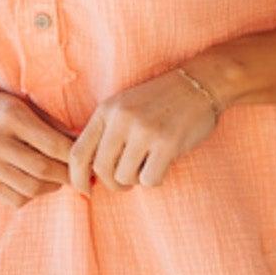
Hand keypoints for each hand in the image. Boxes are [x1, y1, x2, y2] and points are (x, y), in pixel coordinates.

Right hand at [0, 88, 74, 208]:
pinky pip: (16, 199)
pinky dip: (33, 195)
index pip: (53, 145)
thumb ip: (54, 126)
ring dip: (52, 187)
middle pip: (43, 170)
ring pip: (31, 188)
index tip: (88, 160)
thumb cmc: (0, 109)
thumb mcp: (26, 106)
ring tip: (59, 178)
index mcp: (10, 117)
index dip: (76, 157)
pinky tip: (37, 183)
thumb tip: (86, 145)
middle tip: (79, 175)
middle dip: (67, 175)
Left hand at [66, 66, 221, 197]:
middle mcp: (121, 119)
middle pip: (101, 170)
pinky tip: (162, 164)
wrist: (199, 84)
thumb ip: (106, 133)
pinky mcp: (167, 143)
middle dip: (112, 184)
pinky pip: (149, 180)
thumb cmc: (160, 102)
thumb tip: (89, 174)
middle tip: (125, 182)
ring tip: (147, 166)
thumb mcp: (125, 107)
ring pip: (124, 177)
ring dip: (135, 180)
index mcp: (106, 110)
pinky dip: (155, 179)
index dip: (76, 178)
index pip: (78, 152)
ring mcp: (144, 131)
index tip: (84, 190)